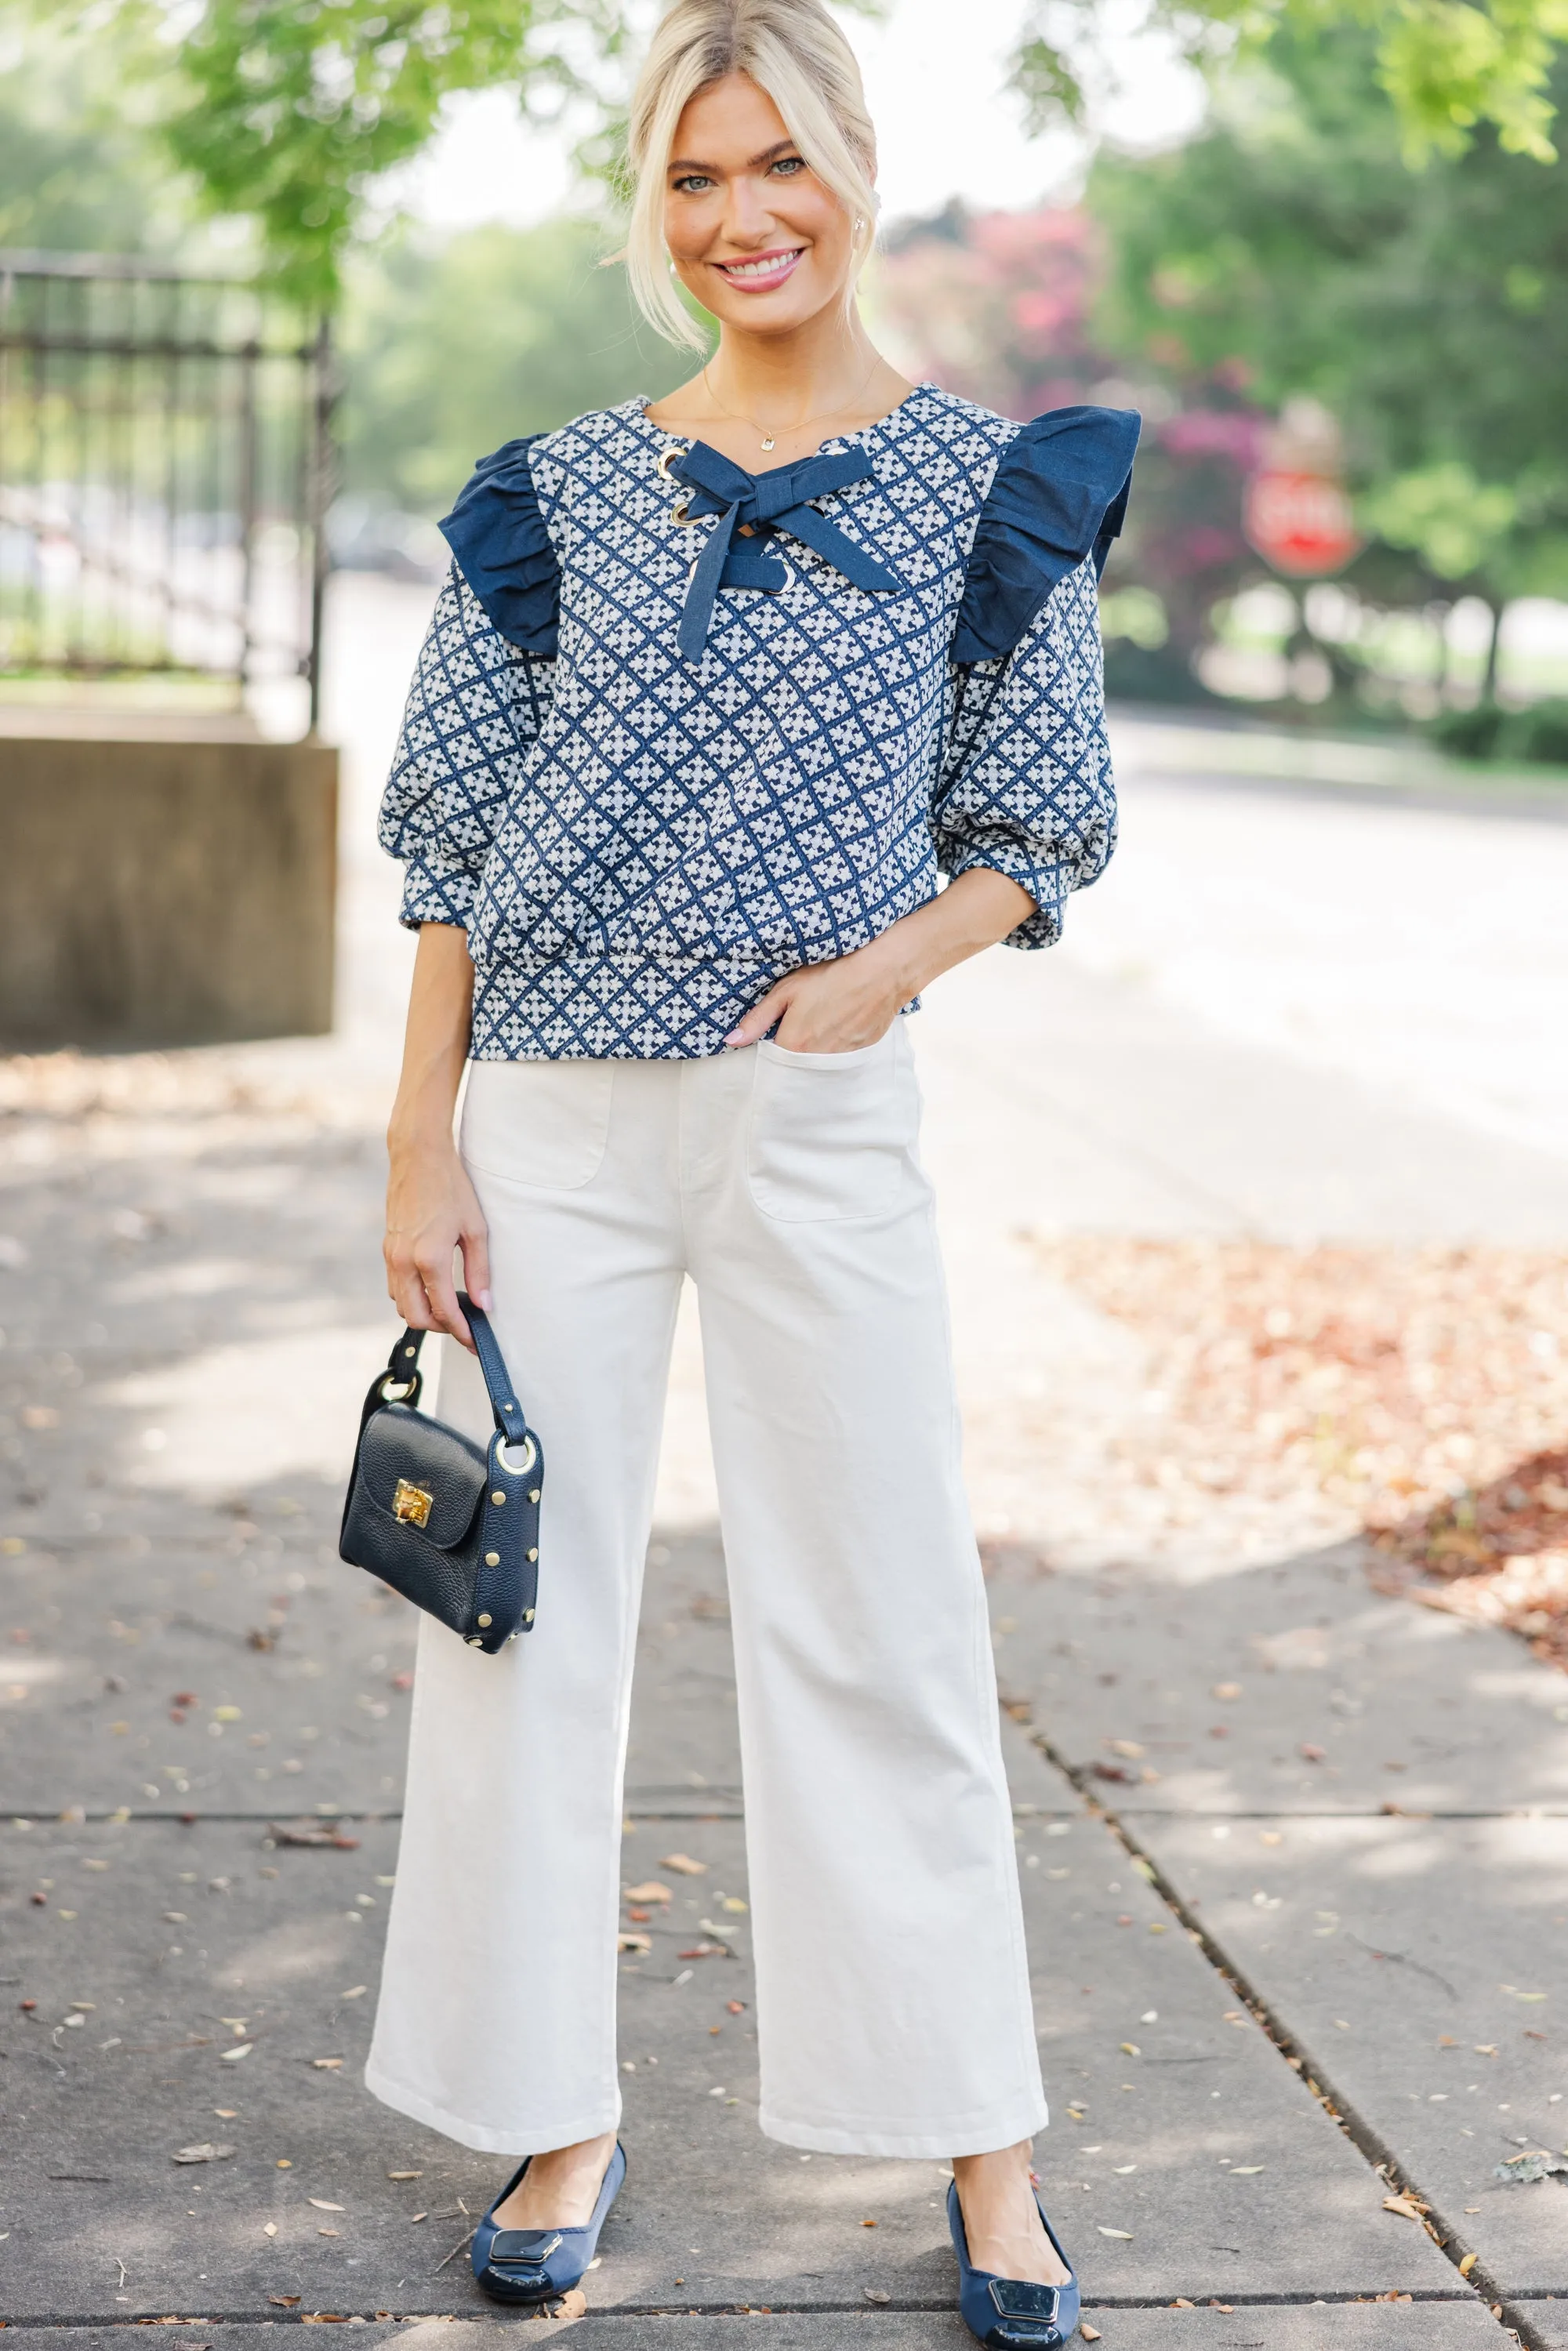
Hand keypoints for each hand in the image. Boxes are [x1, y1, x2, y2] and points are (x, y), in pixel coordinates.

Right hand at [384, 1132, 491, 1348]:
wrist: (417, 1156)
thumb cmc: (451, 1187)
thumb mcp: (476, 1229)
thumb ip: (479, 1270)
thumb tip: (484, 1305)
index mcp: (429, 1257)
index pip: (443, 1310)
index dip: (460, 1331)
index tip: (474, 1341)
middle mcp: (404, 1261)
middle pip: (415, 1317)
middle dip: (440, 1327)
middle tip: (463, 1324)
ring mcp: (391, 1255)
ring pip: (402, 1304)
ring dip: (423, 1313)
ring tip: (450, 1306)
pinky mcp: (387, 1249)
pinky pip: (396, 1286)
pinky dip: (413, 1296)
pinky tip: (433, 1287)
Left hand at [724, 931, 913, 1054]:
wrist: (882, 971)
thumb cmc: (832, 974)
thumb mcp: (787, 990)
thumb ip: (757, 1019)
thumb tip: (730, 1041)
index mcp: (795, 1046)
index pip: (770, 1062)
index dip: (768, 1048)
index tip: (771, 1035)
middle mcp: (817, 1061)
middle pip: (794, 1068)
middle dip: (790, 1054)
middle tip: (798, 1025)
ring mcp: (841, 1060)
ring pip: (818, 1066)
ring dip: (813, 1052)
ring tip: (820, 1022)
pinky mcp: (860, 1055)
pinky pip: (839, 1061)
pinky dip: (834, 1048)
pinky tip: (839, 1024)